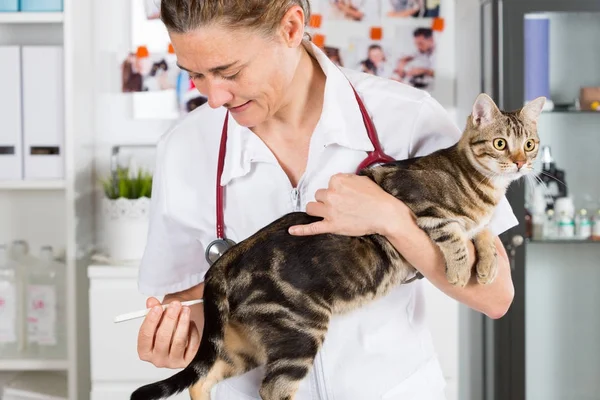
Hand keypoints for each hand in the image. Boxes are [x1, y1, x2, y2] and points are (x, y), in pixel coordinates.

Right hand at [137, 297, 200, 368]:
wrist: (183, 332)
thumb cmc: (168, 326)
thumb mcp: (159, 316)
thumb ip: (154, 309)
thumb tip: (151, 302)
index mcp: (145, 351)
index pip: (145, 337)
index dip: (151, 321)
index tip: (157, 307)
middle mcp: (158, 359)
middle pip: (162, 339)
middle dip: (170, 319)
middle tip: (175, 305)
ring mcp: (173, 362)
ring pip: (178, 341)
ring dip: (183, 322)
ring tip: (186, 310)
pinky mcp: (188, 360)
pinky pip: (192, 344)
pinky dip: (192, 331)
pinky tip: (191, 322)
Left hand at [288, 173, 410, 236]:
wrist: (385, 214)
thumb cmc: (376, 197)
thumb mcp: (362, 179)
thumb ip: (346, 178)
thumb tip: (338, 181)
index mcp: (337, 181)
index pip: (328, 184)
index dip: (337, 190)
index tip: (346, 195)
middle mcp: (331, 194)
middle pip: (319, 195)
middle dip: (327, 199)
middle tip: (341, 205)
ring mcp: (330, 211)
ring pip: (311, 208)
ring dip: (317, 209)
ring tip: (325, 212)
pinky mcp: (331, 226)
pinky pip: (311, 228)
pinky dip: (300, 230)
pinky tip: (291, 231)